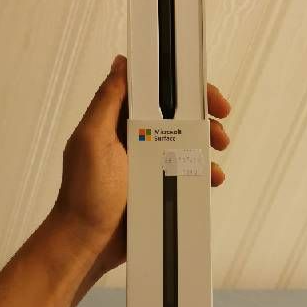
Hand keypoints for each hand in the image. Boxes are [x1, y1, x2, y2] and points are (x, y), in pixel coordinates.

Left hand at [52, 54, 230, 281]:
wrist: (88, 243)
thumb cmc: (85, 193)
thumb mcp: (93, 141)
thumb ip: (107, 102)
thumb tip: (121, 63)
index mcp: (118, 121)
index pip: (154, 91)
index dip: (181, 87)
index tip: (203, 92)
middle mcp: (134, 137)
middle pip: (176, 115)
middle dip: (202, 115)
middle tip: (221, 121)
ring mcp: (148, 162)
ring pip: (185, 142)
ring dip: (206, 142)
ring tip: (220, 150)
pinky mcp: (157, 185)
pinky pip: (186, 172)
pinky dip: (202, 172)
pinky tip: (212, 177)